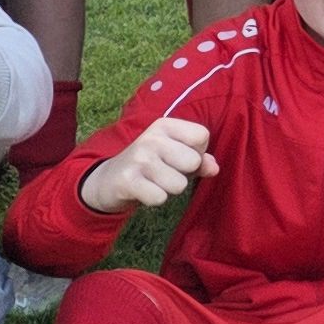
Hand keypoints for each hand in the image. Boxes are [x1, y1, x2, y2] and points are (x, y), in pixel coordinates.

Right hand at [86, 114, 217, 214]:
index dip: (197, 152)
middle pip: (193, 161)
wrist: (109, 179)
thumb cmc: (152, 166)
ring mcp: (139, 158)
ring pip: (179, 184)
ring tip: (154, 181)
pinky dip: (155, 198)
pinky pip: (160, 198)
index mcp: (165, 125)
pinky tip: (144, 190)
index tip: (179, 155)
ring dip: (169, 189)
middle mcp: (152, 138)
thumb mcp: (176, 156)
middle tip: (166, 171)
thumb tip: (214, 168)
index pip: (201, 135)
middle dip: (184, 174)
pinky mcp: (128, 180)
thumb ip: (201, 160)